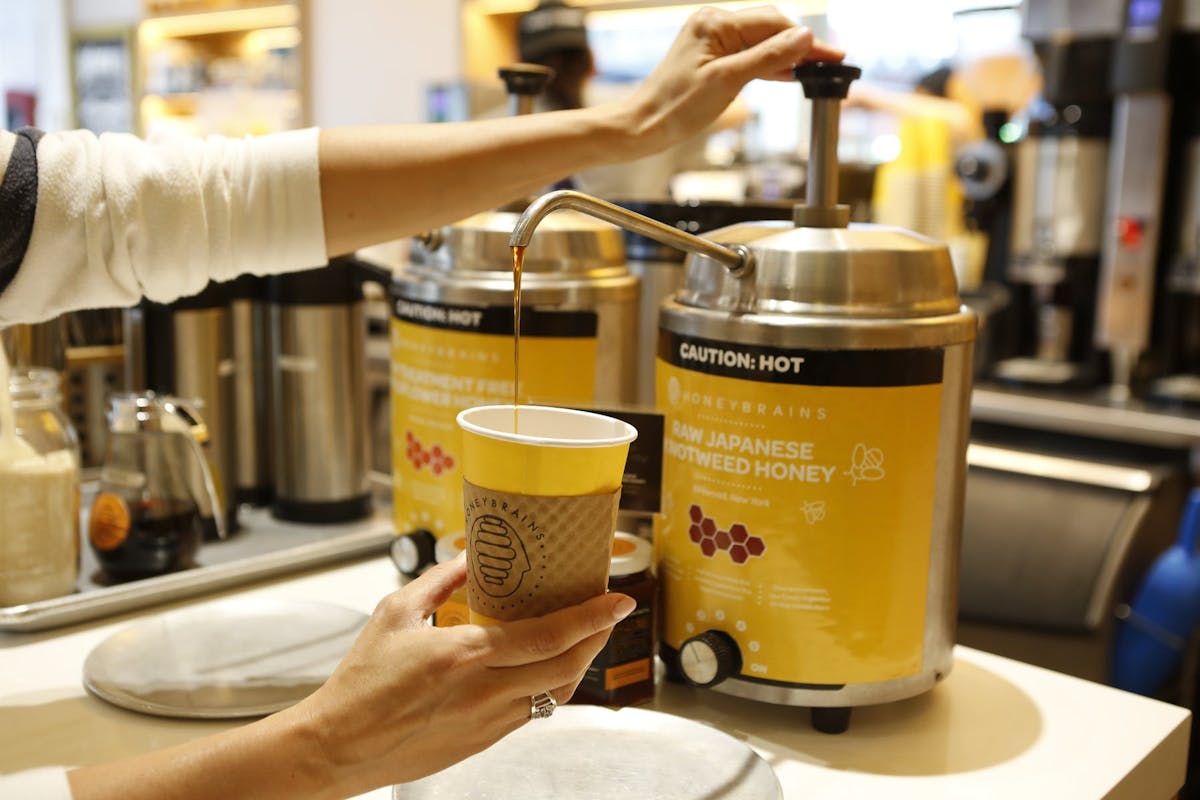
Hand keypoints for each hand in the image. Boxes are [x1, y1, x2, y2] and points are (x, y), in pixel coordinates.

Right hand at [283, 554, 635, 796]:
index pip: (547, 636)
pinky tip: (544, 667)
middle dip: (598, 638)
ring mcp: (487, 722)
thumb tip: (472, 557)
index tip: (618, 601)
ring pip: (556, 692)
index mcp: (463, 655)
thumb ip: (440, 581)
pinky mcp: (483, 742)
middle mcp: (483, 692)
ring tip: (584, 637)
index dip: (591, 618)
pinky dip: (548, 686)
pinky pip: (531, 711)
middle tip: (610, 614)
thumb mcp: (395, 613)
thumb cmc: (360, 682)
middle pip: (567, 666)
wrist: (338, 747)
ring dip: (578, 663)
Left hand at [624, 5, 844, 152]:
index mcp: (716, 23)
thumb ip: (768, 57)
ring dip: (787, 56)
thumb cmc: (676, 107)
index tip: (833, 55)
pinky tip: (787, 74)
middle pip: (770, 28)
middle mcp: (714, 23)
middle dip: (800, 46)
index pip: (774, 24)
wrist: (644, 126)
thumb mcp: (728, 81)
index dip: (806, 41)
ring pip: (761, 41)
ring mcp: (712, 39)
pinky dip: (769, 64)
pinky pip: (748, 53)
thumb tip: (804, 38)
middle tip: (831, 64)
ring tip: (816, 71)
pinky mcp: (710, 56)